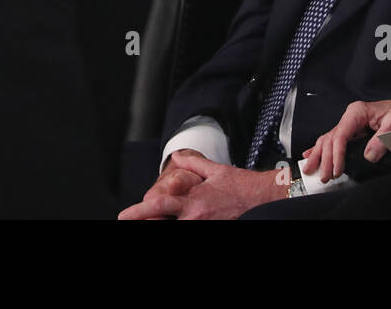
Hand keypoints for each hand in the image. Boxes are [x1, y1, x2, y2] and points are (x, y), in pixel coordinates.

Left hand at [119, 156, 286, 219]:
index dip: (139, 211)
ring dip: (161, 225)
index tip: (124, 215)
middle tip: (128, 221)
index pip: (159, 205)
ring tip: (148, 223)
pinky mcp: (216, 230)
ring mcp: (205, 226)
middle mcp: (196, 217)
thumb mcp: (215, 170)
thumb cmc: (242, 185)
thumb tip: (175, 158)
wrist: (266, 198)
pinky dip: (182, 228)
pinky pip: (193, 232)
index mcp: (194, 200)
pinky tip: (176, 224)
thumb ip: (192, 164)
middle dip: (145, 223)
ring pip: (177, 230)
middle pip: (163, 223)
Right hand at [300, 96, 390, 182]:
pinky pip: (333, 140)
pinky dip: (321, 148)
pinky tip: (312, 154)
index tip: (336, 169)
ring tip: (310, 168)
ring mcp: (350, 123)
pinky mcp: (352, 130)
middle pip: (331, 138)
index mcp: (357, 112)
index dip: (336, 154)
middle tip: (325, 176)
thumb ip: (381, 140)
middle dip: (325, 158)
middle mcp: (350, 117)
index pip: (340, 135)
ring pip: (328, 139)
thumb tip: (368, 156)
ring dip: (319, 155)